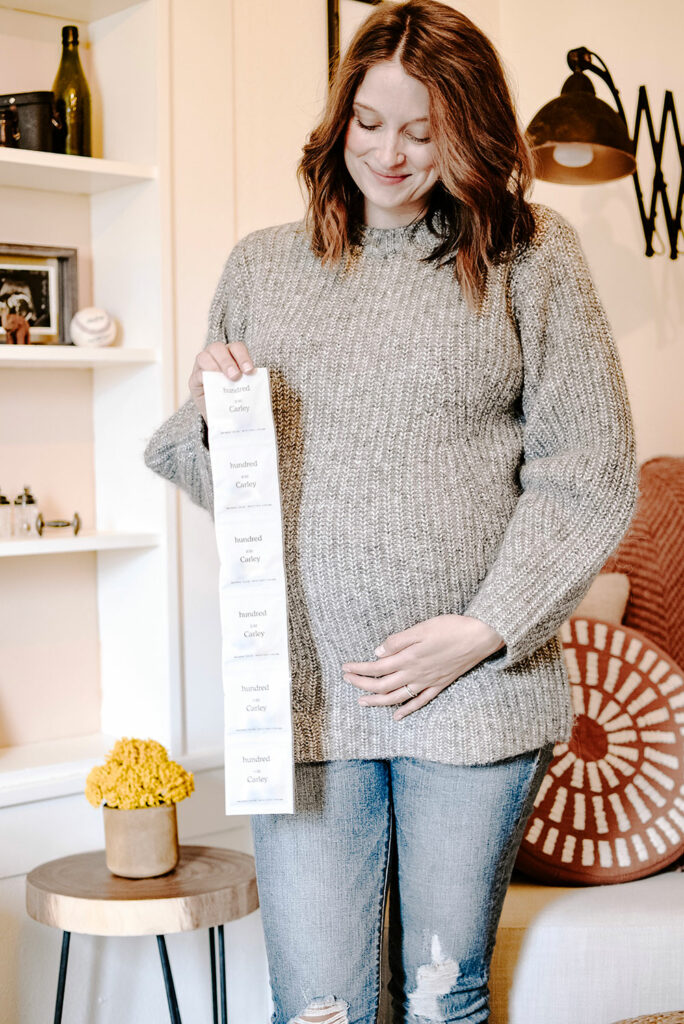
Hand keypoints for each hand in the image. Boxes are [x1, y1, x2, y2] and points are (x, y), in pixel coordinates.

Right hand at [188, 341, 255, 420]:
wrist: (223, 418)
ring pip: (204, 356)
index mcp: (231, 355)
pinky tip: (215, 386)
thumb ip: (250, 384)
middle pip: (218, 348)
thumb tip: (258, 384)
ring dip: (215, 367)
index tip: (250, 371)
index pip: (236, 348)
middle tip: (235, 376)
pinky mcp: (193, 380)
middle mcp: (215, 357)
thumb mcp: (246, 391)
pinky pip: (197, 374)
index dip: (243, 357)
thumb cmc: (237, 400)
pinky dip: (206, 377)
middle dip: (227, 361)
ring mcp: (201, 367)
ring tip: (225, 380)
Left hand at [342, 615, 504, 720]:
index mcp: (409, 658)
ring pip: (397, 697)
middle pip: (382, 685)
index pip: (377, 668)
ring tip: (362, 702)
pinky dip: (406, 710)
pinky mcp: (439, 685)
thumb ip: (398, 641)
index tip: (345, 667)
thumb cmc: (451, 627)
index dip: (359, 669)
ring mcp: (427, 682)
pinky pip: (419, 702)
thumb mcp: (422, 628)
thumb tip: (378, 653)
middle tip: (347, 681)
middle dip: (361, 684)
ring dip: (377, 701)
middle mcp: (415, 674)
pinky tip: (396, 715)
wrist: (480, 637)